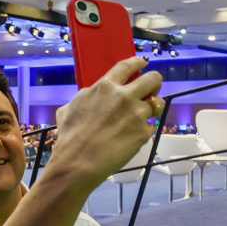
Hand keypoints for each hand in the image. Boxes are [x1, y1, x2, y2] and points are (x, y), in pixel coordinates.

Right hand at [50, 57, 162, 186]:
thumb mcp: (69, 108)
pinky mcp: (143, 133)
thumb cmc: (69, 137)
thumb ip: (86, 98)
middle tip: (150, 92)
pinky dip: (142, 131)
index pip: (128, 66)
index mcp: (105, 87)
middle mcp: (124, 97)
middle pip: (153, 79)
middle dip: (154, 84)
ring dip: (151, 109)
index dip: (138, 62)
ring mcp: (136, 115)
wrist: (77, 163)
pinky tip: (129, 139)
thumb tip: (91, 96)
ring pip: (157, 104)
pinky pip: (149, 127)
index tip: (143, 63)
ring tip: (141, 118)